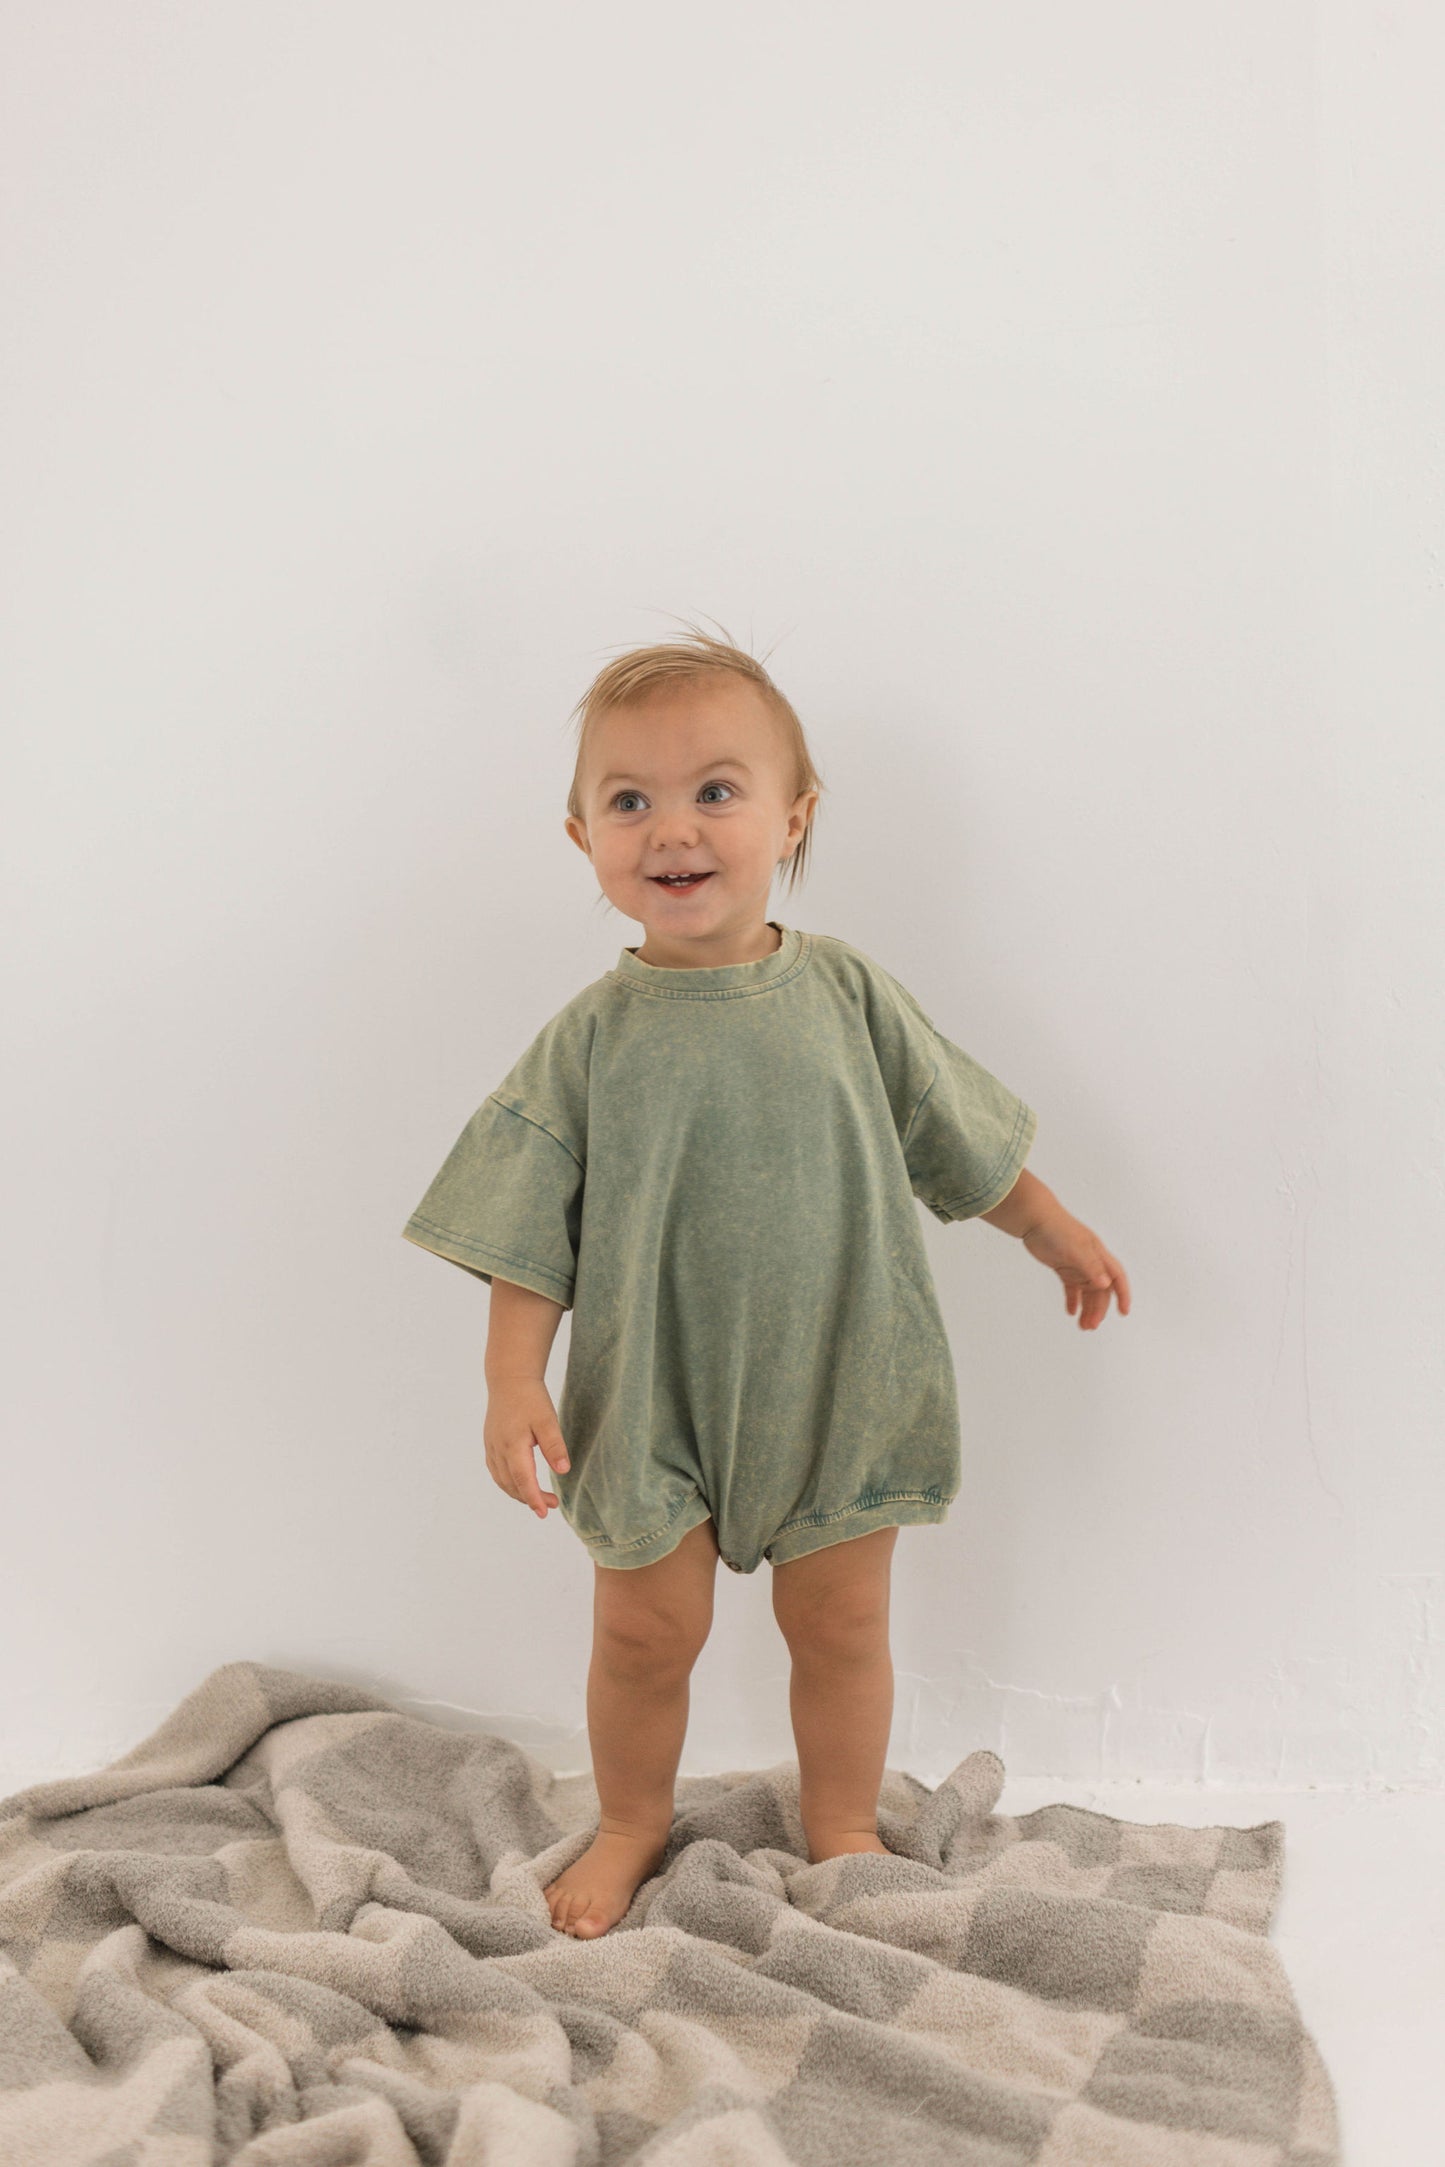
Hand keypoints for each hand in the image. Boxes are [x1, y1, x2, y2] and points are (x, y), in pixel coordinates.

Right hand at [482, 1376, 571, 1518]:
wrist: (509, 1379)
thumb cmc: (531, 1398)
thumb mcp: (548, 1420)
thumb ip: (554, 1446)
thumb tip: (563, 1471)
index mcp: (512, 1445)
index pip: (523, 1481)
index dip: (534, 1499)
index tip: (545, 1512)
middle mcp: (498, 1450)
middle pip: (512, 1485)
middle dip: (530, 1499)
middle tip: (552, 1505)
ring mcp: (491, 1447)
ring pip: (502, 1480)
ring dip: (518, 1493)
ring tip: (538, 1498)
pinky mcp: (490, 1444)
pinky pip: (496, 1472)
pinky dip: (508, 1483)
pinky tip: (520, 1484)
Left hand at [1021, 1206, 1130, 1330]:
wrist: (1034, 1219)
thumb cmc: (1057, 1229)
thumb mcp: (1076, 1249)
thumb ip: (1091, 1266)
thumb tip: (1106, 1284)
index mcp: (1098, 1255)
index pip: (1117, 1277)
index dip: (1123, 1294)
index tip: (1123, 1312)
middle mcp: (1091, 1262)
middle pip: (1100, 1290)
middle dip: (1098, 1309)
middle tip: (1090, 1326)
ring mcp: (1077, 1265)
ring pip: (1087, 1292)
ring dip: (1087, 1308)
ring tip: (1082, 1325)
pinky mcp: (1064, 1267)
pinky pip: (1072, 1288)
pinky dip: (1072, 1300)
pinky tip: (1071, 1312)